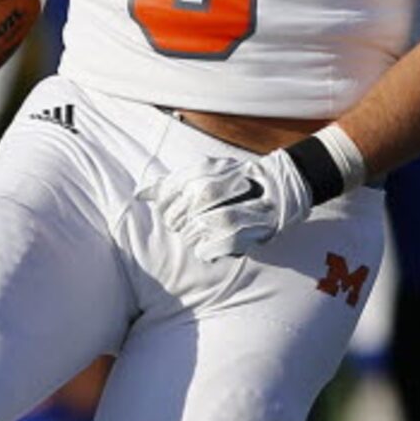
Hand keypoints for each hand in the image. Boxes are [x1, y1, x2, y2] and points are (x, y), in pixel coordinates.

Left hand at [142, 147, 313, 260]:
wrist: (279, 186)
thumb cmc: (234, 182)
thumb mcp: (203, 174)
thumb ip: (171, 184)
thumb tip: (140, 194)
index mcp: (206, 170)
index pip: (170, 193)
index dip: (167, 206)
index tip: (177, 210)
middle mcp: (220, 186)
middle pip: (182, 213)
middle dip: (181, 223)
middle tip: (191, 224)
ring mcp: (234, 209)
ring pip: (197, 230)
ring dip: (194, 237)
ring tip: (201, 235)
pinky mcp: (249, 231)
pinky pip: (215, 247)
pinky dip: (207, 250)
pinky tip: (209, 247)